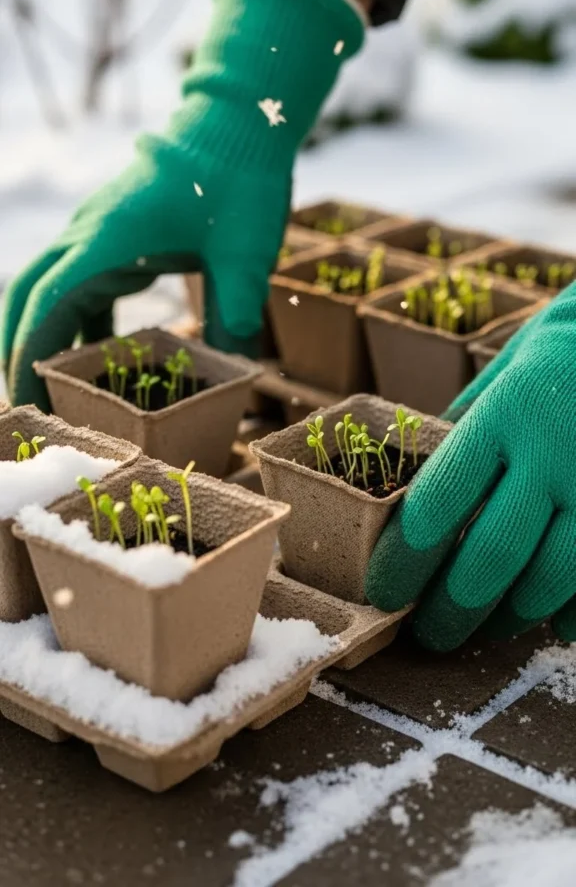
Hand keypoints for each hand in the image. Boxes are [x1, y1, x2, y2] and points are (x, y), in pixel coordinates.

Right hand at [1, 0, 363, 408]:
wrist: (238, 122)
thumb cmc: (240, 180)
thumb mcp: (245, 255)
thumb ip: (237, 314)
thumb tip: (240, 374)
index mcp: (109, 237)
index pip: (50, 302)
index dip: (31, 352)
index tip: (27, 398)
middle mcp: (90, 232)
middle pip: (29, 293)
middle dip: (19, 347)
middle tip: (27, 405)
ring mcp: (98, 229)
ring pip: (50, 286)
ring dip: (44, 333)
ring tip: (51, 389)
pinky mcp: (115, 231)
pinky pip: (82, 281)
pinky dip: (79, 320)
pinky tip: (97, 356)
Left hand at [365, 287, 575, 649]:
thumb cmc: (568, 345)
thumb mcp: (506, 369)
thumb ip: (467, 427)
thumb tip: (423, 482)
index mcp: (508, 413)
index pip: (438, 503)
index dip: (405, 559)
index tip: (385, 592)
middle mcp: (555, 452)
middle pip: (490, 557)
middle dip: (451, 610)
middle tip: (430, 636)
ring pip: (550, 581)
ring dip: (510, 618)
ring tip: (486, 631)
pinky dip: (572, 611)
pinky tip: (551, 621)